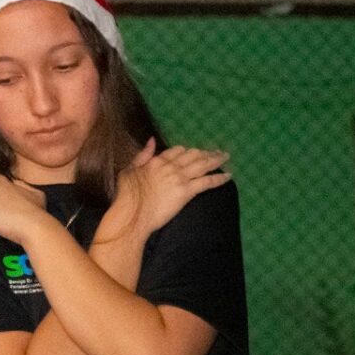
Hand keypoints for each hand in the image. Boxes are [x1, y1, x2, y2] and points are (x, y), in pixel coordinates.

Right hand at [109, 139, 230, 237]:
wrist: (132, 214)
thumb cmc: (126, 196)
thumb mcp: (129, 170)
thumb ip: (142, 155)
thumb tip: (152, 140)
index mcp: (157, 161)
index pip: (177, 151)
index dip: (188, 151)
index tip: (195, 153)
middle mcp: (170, 166)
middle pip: (194, 155)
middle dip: (206, 153)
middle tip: (216, 153)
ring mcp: (179, 178)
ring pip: (203, 165)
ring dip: (216, 160)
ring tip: (225, 158)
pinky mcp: (186, 192)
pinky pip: (207, 181)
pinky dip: (219, 178)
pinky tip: (228, 176)